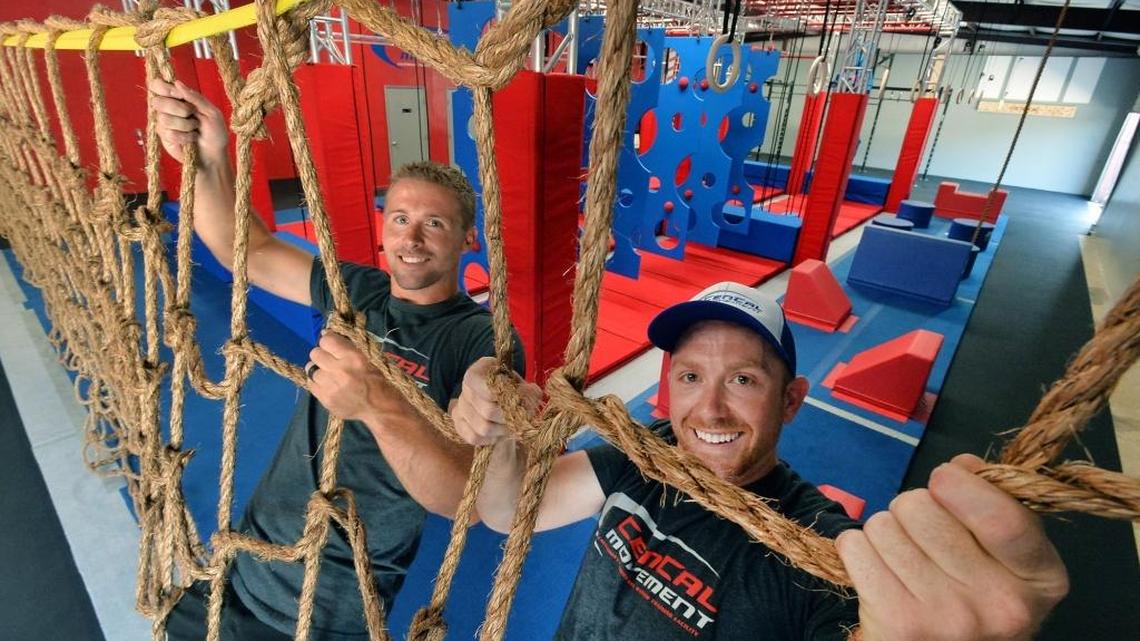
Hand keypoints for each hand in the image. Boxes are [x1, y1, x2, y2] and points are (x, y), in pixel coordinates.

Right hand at [147, 78, 228, 167]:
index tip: (178, 95)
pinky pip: (169, 133)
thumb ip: (195, 98)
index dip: (163, 88)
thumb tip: (177, 83)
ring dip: (185, 125)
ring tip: (195, 129)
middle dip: (179, 109)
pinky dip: (184, 137)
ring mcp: (164, 122)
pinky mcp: (164, 137)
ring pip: (164, 118)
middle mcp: (168, 108)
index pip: (157, 85)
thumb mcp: (211, 112)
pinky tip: (191, 139)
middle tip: (192, 115)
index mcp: (178, 97)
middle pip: (157, 102)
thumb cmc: (215, 133)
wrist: (214, 156)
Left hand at [307, 332, 400, 422]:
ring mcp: (331, 386)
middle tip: (329, 361)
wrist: (378, 407)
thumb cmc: (375, 379)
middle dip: (322, 355)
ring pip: (310, 369)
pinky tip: (327, 385)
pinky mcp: (325, 399)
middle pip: (315, 354)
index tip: (331, 346)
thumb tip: (324, 333)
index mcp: (353, 357)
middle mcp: (340, 370)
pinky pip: (311, 384)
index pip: (326, 340)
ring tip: (328, 375)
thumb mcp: (366, 357)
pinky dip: (317, 383)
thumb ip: (346, 346)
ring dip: (319, 370)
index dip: (328, 342)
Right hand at [453, 356, 541, 445]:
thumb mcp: (522, 388)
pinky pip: (474, 437)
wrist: (501, 406)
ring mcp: (459, 407)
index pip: (483, 384)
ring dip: (502, 430)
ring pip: (483, 427)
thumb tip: (532, 393)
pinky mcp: (458, 424)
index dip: (501, 396)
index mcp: (479, 371)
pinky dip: (490, 439)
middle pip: (487, 410)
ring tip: (510, 426)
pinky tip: (497, 433)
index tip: (516, 400)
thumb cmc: (512, 393)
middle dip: (508, 418)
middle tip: (518, 418)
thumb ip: (529, 391)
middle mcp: (466, 388)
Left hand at [836, 454, 1068, 640]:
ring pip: (883, 524)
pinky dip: (858, 551)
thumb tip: (960, 468)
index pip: (1001, 517)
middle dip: (912, 509)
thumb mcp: (1004, 556)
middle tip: (923, 541)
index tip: (944, 479)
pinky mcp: (899, 623)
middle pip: (922, 507)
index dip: (961, 485)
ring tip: (903, 563)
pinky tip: (880, 574)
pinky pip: (854, 547)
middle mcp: (1001, 604)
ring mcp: (949, 617)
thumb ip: (990, 502)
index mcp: (1041, 578)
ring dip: (884, 533)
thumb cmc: (971, 596)